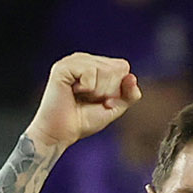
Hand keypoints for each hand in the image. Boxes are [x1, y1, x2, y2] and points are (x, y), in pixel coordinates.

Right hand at [26, 54, 140, 151]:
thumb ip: (129, 94)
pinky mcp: (63, 67)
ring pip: (104, 69)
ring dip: (97, 90)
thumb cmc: (83, 120)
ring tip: (81, 97)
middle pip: (115, 68)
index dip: (117, 89)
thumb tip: (132, 77)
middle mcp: (84, 59)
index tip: (100, 100)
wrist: (61, 134)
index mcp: (95, 64)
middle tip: (89, 100)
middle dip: (108, 91)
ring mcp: (72, 61)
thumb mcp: (114, 107)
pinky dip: (87, 88)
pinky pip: (90, 71)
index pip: (123, 67)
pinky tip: (73, 92)